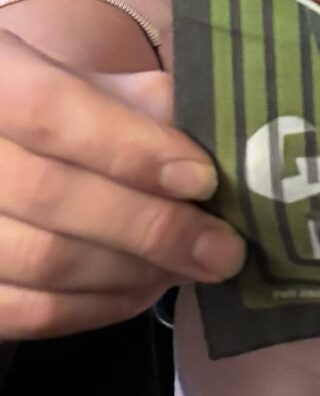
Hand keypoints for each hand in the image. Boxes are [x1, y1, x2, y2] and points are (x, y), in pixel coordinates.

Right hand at [0, 28, 245, 337]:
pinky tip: (142, 291)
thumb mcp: (94, 82)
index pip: (51, 110)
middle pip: (51, 195)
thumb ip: (146, 101)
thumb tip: (216, 145)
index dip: (129, 147)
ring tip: (189, 266)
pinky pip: (28, 313)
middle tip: (221, 249)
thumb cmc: (59, 108)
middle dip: (151, 226)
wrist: (4, 148)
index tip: (203, 179)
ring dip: (131, 272)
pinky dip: (95, 309)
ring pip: (42, 262)